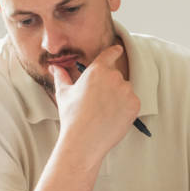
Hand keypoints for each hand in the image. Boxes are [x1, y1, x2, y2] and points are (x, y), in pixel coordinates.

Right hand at [52, 45, 139, 159]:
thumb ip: (61, 77)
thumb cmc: (71, 116)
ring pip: (125, 90)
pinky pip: (132, 102)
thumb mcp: (63, 93)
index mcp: (97, 70)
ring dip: (119, 97)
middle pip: (116, 76)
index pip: (110, 54)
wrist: (84, 140)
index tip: (118, 50)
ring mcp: (126, 91)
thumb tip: (54, 67)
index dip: (114, 52)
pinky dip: (126, 108)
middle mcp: (114, 77)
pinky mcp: (135, 105)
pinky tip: (112, 117)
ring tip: (104, 111)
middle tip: (98, 101)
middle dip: (110, 85)